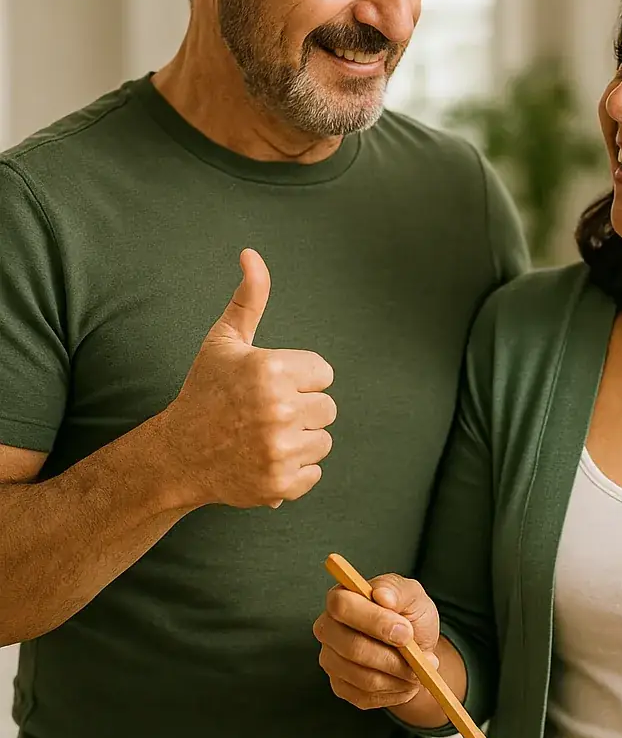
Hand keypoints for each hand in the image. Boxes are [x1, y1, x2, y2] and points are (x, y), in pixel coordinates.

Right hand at [162, 249, 335, 508]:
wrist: (177, 454)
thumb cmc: (204, 392)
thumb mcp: (224, 341)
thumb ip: (248, 299)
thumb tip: (251, 253)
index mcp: (271, 369)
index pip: (323, 373)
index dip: (299, 378)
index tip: (269, 386)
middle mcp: (279, 409)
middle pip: (327, 408)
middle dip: (301, 409)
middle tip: (265, 413)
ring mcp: (280, 449)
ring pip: (323, 441)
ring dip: (299, 440)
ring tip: (263, 436)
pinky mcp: (280, 484)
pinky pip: (314, 473)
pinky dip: (293, 472)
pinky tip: (263, 460)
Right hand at [313, 574, 439, 711]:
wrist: (417, 649)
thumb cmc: (409, 616)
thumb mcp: (412, 595)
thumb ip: (397, 590)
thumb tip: (382, 595)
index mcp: (341, 598)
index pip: (342, 607)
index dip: (375, 621)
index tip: (405, 632)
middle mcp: (328, 629)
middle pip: (352, 648)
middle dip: (392, 657)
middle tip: (421, 658)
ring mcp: (331, 660)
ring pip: (363, 677)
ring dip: (399, 676)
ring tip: (419, 670)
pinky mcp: (340, 687)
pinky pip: (366, 696)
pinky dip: (394, 691)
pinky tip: (405, 680)